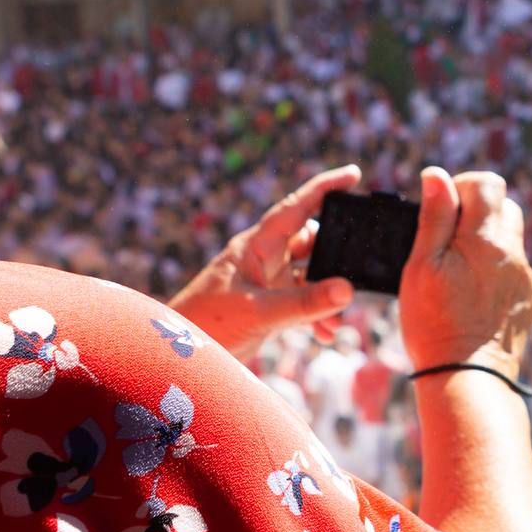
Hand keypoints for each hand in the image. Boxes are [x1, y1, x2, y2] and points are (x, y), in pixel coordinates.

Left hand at [169, 165, 360, 361]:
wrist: (177, 357)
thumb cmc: (206, 324)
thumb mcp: (259, 312)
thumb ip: (304, 304)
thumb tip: (346, 291)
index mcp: (257, 245)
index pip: (296, 207)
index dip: (324, 188)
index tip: (354, 174)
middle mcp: (264, 258)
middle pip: (311, 242)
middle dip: (335, 258)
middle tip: (355, 273)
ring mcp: (267, 282)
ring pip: (310, 276)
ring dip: (327, 295)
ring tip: (337, 319)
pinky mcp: (268, 306)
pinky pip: (303, 302)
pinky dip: (318, 315)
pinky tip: (325, 334)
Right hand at [400, 167, 531, 375]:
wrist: (468, 378)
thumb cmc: (435, 323)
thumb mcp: (422, 265)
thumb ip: (435, 217)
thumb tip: (437, 176)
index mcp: (487, 238)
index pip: (489, 184)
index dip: (462, 187)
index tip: (442, 209)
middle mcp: (513, 254)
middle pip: (504, 208)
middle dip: (476, 213)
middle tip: (447, 239)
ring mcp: (523, 278)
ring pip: (510, 240)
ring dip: (486, 241)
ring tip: (457, 268)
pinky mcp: (526, 301)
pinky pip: (513, 270)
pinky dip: (494, 270)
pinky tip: (471, 294)